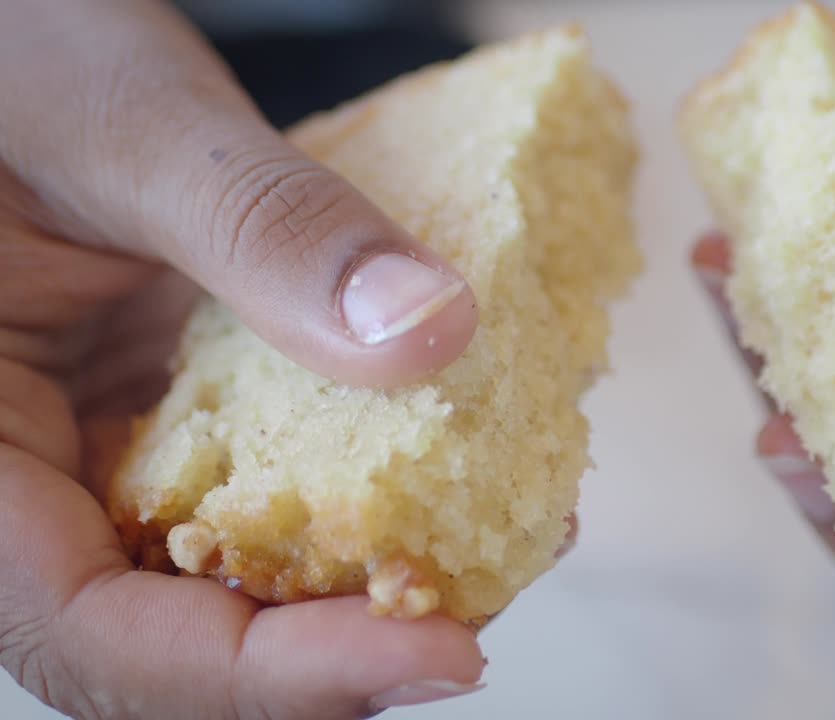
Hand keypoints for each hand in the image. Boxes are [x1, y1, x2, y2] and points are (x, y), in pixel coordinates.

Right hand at [0, 1, 490, 716]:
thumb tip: (430, 335)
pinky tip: (457, 460)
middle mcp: (27, 483)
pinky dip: (361, 497)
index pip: (93, 633)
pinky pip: (260, 495)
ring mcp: (98, 455)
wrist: (14, 32)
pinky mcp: (166, 417)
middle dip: (343, 647)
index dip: (270, 676)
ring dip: (366, 581)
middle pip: (178, 638)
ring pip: (227, 583)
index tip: (440, 654)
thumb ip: (263, 231)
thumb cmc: (11, 49)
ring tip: (498, 537)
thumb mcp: (126, 124)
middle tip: (487, 600)